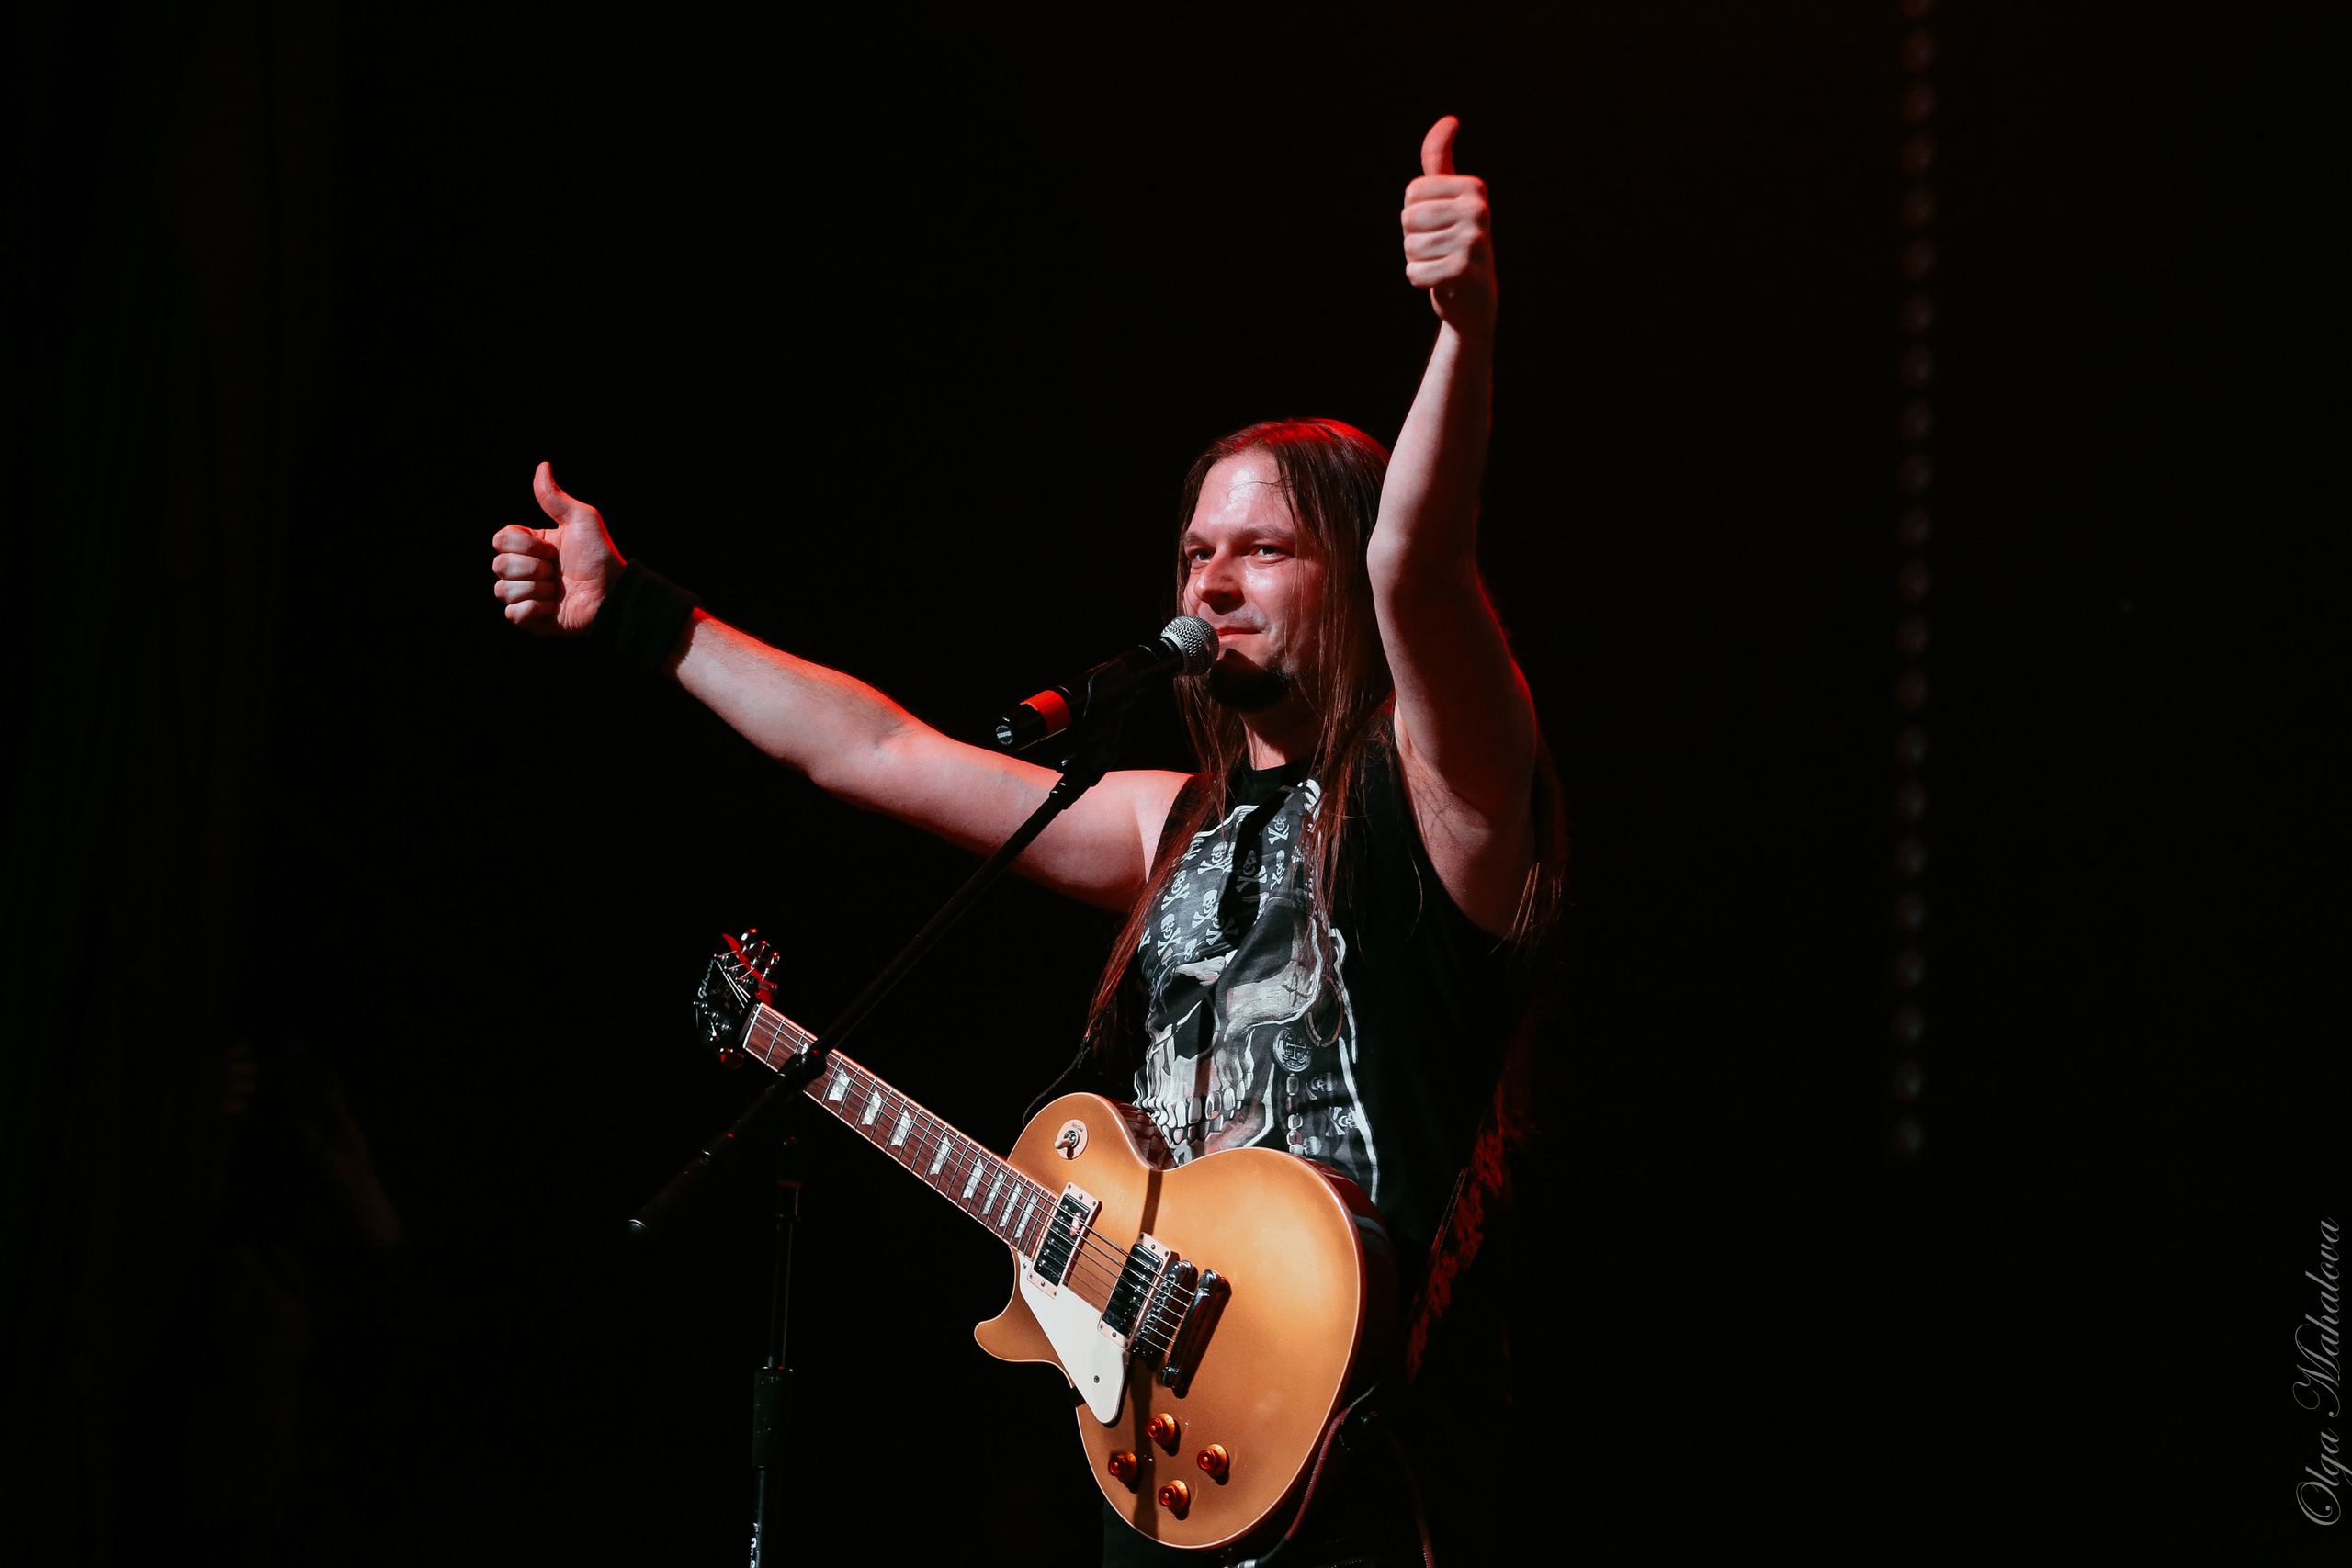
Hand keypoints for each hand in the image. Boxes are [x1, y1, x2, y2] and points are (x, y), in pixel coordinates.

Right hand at [490, 462, 624, 633]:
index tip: (550, 548)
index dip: (523, 544)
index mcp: (531, 546)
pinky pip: (513, 614)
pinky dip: (534, 610)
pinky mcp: (532, 620)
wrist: (613, 594)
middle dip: (531, 568)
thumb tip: (543, 465)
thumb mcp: (581, 520)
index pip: (500, 539)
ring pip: (503, 590)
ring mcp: (527, 596)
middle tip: (555, 571)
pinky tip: (553, 607)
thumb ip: (555, 498)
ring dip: (535, 589)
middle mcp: (525, 570)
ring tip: (557, 591)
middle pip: (498, 565)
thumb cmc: (600, 556)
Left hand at [1401, 116, 1494, 328]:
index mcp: (1474, 187)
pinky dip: (1420, 280)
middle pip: (1408, 218)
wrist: (1474, 299)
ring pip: (1410, 247)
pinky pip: (1414, 272)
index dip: (1415, 213)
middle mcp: (1479, 210)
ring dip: (1418, 260)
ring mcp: (1475, 241)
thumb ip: (1440, 161)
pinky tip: (1441, 281)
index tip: (1439, 225)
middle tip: (1439, 248)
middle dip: (1414, 238)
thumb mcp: (1449, 198)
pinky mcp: (1464, 272)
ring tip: (1441, 262)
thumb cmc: (1455, 242)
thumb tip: (1449, 121)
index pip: (1412, 192)